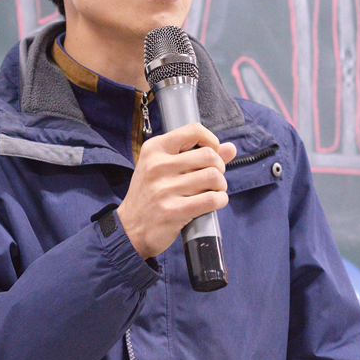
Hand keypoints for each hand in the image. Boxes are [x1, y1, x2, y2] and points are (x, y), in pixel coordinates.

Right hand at [116, 123, 236, 259]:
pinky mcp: (174, 210)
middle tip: (213, 178)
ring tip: (213, 191)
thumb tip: (230, 148)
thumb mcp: (163, 168)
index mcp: (154, 149)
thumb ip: (196, 155)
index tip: (212, 154)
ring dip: (220, 186)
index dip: (211, 141)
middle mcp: (158, 166)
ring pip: (213, 177)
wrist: (129, 229)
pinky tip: (214, 202)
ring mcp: (165, 189)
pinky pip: (211, 199)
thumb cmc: (149, 196)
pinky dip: (220, 200)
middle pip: (209, 156)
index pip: (193, 130)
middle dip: (219, 168)